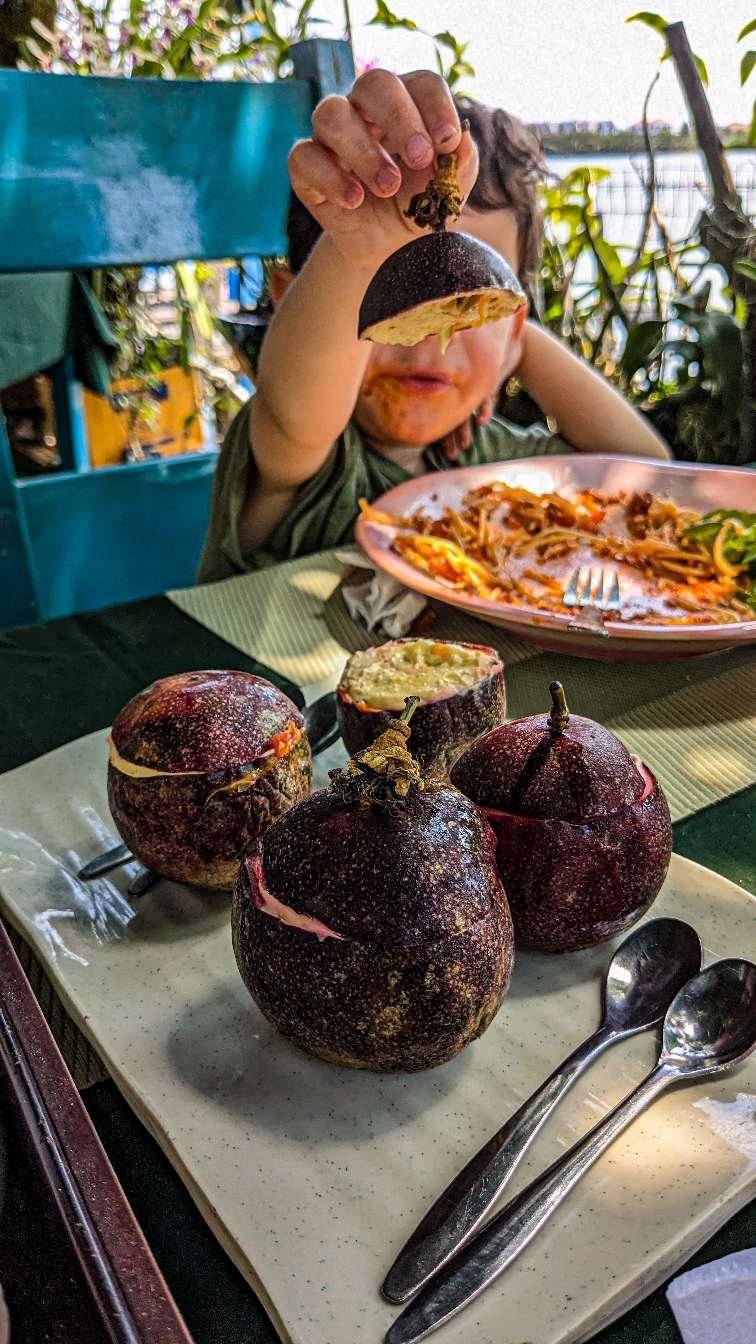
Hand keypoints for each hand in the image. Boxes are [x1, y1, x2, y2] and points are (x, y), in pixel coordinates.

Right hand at [288, 68, 478, 269]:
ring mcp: (331, 136)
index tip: (447, 142)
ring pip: (332, 114)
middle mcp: (365, 110)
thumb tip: (462, 143)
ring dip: (364, 151)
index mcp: (407, 105)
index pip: (420, 83)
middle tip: (419, 158)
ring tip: (387, 186)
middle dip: (399, 118)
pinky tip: (354, 200)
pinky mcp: (306, 167)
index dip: (435, 106)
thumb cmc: (418, 208)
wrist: (387, 249)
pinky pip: (303, 156)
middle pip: (374, 83)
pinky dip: (329, 177)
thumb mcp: (447, 192)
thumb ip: (461, 166)